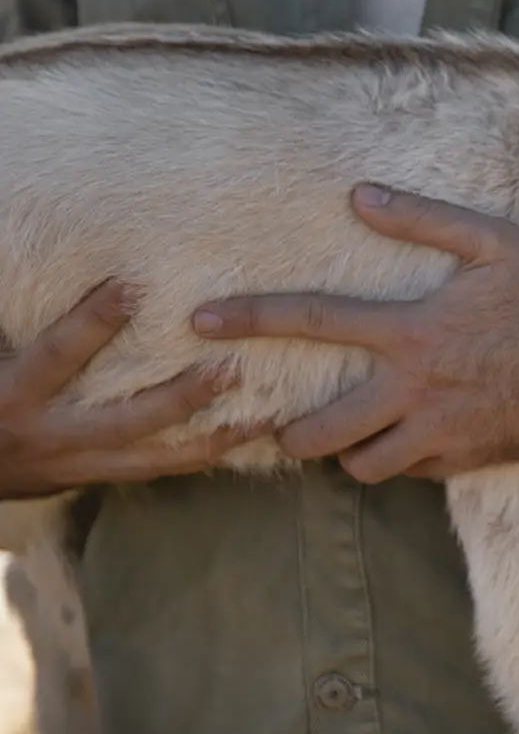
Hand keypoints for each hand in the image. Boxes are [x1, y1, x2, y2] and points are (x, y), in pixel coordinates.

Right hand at [1, 280, 261, 500]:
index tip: (132, 287)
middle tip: (231, 368)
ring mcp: (80, 462)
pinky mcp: (100, 475)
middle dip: (180, 397)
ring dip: (213, 434)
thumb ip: (16, 326)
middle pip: (127, 418)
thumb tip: (39, 270)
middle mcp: (52, 433)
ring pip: (156, 454)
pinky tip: (250, 436)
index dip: (91, 322)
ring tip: (266, 413)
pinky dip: (204, 454)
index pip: (58, 354)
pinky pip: (160, 469)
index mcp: (16, 394)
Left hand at [191, 184, 518, 483]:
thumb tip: (361, 196)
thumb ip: (424, 221)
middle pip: (319, 430)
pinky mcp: (468, 461)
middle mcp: (416, 389)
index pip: (312, 321)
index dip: (249, 318)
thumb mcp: (495, 243)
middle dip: (287, 433)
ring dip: (348, 452)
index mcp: (413, 330)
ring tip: (352, 435)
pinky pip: (412, 474)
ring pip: (362, 466)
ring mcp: (442, 433)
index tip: (198, 322)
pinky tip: (415, 437)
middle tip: (283, 424)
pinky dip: (403, 459)